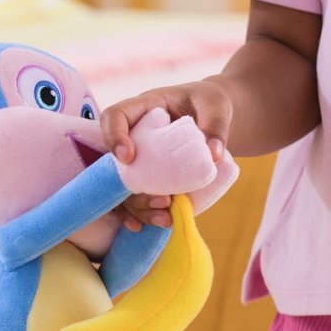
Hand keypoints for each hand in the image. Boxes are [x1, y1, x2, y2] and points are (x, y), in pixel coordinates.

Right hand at [101, 80, 232, 231]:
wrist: (213, 119)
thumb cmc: (210, 104)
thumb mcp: (216, 107)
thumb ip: (216, 127)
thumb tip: (214, 155)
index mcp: (144, 110)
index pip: (115, 116)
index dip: (114, 136)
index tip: (128, 157)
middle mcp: (134, 136)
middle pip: (115, 162)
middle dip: (131, 186)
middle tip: (162, 199)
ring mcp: (140, 160)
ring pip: (124, 186)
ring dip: (138, 206)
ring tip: (165, 217)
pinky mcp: (149, 178)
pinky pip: (135, 198)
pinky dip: (140, 214)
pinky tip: (146, 226)